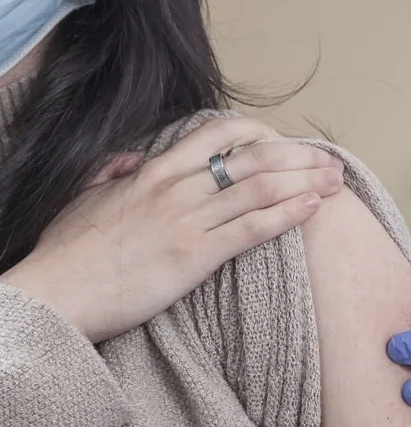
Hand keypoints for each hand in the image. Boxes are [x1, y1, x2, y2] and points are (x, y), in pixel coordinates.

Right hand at [1, 117, 343, 342]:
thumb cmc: (69, 251)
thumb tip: (134, 160)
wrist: (56, 293)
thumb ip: (114, 173)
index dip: (261, 135)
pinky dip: (288, 214)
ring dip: (306, 181)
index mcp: (155, 170)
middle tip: (330, 161)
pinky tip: (314, 207)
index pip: (219, 134)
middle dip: (299, 156)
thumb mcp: (87, 197)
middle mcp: (178, 187)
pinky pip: (253, 228)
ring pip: (260, 188)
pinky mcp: (197, 256)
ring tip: (337, 182)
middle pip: (253, 158)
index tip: (285, 143)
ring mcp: (189, 220)